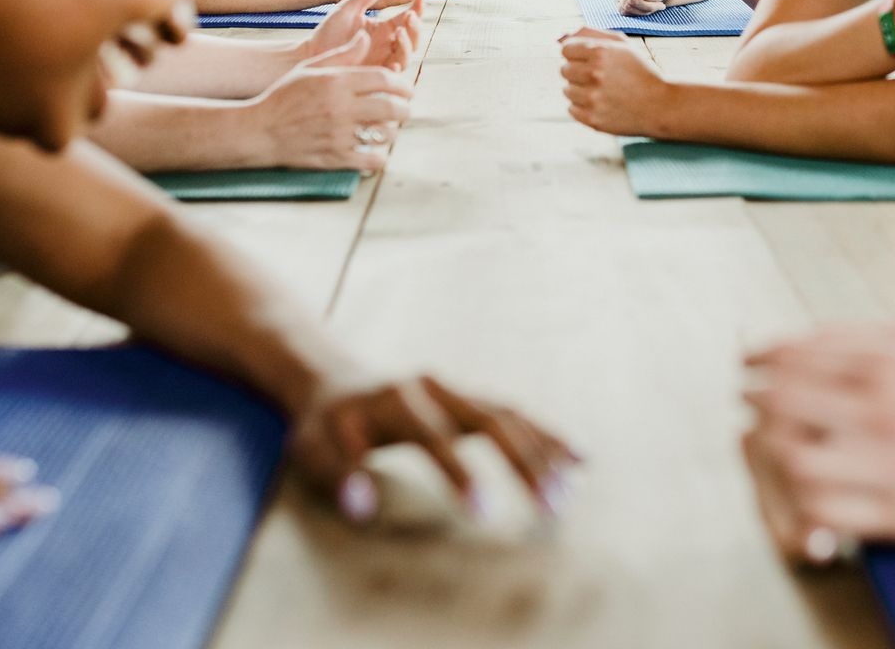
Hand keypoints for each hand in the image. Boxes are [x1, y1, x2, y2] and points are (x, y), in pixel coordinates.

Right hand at [240, 33, 414, 170]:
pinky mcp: (335, 157)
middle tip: (404, 110)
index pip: (385, 79)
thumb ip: (343, 54)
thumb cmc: (284, 96)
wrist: (258, 131)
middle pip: (392, 107)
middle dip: (404, 109)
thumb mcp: (311, 68)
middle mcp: (340, 107)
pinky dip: (380, 156)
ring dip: (392, 132)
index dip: (402, 84)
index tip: (406, 90)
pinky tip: (375, 151)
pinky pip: (372, 159)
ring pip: (385, 134)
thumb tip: (366, 35)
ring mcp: (338, 134)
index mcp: (336, 82)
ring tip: (388, 130)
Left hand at [293, 369, 580, 521]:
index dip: (459, 472)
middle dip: (523, 463)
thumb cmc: (325, 427)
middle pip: (490, 419)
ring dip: (543, 452)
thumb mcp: (315, 448)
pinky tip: (579, 460)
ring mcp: (459, 389)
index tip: (484, 512)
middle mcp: (435, 386)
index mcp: (397, 397)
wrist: (334, 382)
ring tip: (569, 494)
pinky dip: (548, 437)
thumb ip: (338, 473)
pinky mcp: (472, 399)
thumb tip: (361, 506)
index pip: (433, 435)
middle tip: (551, 506)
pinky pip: (517, 415)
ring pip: (511, 415)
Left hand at [304, 0, 425, 71]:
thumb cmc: (329, 33)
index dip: (417, 7)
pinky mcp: (375, 75)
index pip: (408, 17)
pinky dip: (395, 69)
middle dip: (416, 27)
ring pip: (407, 55)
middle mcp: (388, 45)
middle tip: (409, 16)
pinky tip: (391, 64)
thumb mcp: (348, 10)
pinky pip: (392, 74)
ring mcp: (383, 60)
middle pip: (414, 37)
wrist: (312, 55)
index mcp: (385, 28)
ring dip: (407, 45)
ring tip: (398, 32)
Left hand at [560, 28, 668, 134]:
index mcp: (600, 52)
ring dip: (581, 90)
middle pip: (564, 70)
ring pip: (567, 90)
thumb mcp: (622, 45)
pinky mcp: (592, 118)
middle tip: (600, 77)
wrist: (661, 105)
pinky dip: (583, 107)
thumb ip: (590, 35)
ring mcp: (592, 98)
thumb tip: (560, 38)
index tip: (590, 61)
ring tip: (604, 92)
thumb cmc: (640, 72)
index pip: (565, 49)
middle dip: (579, 72)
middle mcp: (594, 74)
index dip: (577, 54)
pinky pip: (571, 109)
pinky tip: (603, 104)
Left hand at [741, 324, 894, 561]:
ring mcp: (888, 468)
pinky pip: (822, 508)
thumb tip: (787, 337)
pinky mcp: (894, 515)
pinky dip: (799, 493)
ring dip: (771, 448)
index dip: (756, 359)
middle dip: (753, 399)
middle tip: (746, 398)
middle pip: (782, 405)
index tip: (744, 363)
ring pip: (793, 460)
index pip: (791, 359)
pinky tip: (799, 479)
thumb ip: (853, 336)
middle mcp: (884, 416)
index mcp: (885, 369)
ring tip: (770, 438)